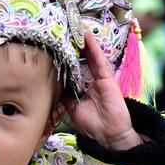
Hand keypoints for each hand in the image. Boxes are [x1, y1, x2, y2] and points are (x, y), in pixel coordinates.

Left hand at [62, 31, 142, 150]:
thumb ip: (66, 98)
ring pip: (92, 57)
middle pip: (84, 60)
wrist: (110, 137)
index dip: (69, 59)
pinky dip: (94, 48)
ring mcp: (101, 80)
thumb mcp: (73, 111)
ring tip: (77, 28)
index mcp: (86, 90)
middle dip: (77, 47)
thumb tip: (54, 87)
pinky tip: (87, 36)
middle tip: (68, 32)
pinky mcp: (108, 80)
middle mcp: (93, 82)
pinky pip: (100, 61)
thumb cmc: (93, 127)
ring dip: (85, 43)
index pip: (76, 70)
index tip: (60, 47)